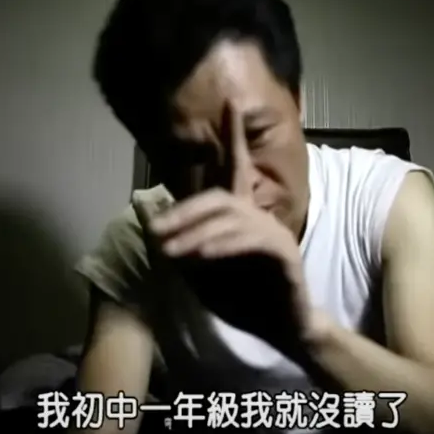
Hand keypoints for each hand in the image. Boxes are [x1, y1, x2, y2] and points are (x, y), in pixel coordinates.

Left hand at [148, 104, 314, 344]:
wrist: (280, 331)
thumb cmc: (243, 301)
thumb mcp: (199, 274)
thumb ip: (178, 247)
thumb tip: (148, 221)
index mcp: (241, 216)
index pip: (235, 168)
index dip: (233, 135)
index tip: (231, 101)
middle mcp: (259, 216)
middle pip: (220, 194)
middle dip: (184, 211)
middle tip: (154, 229)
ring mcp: (274, 232)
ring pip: (230, 218)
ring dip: (194, 234)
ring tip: (169, 251)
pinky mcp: (285, 252)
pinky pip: (251, 240)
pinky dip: (222, 245)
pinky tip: (201, 255)